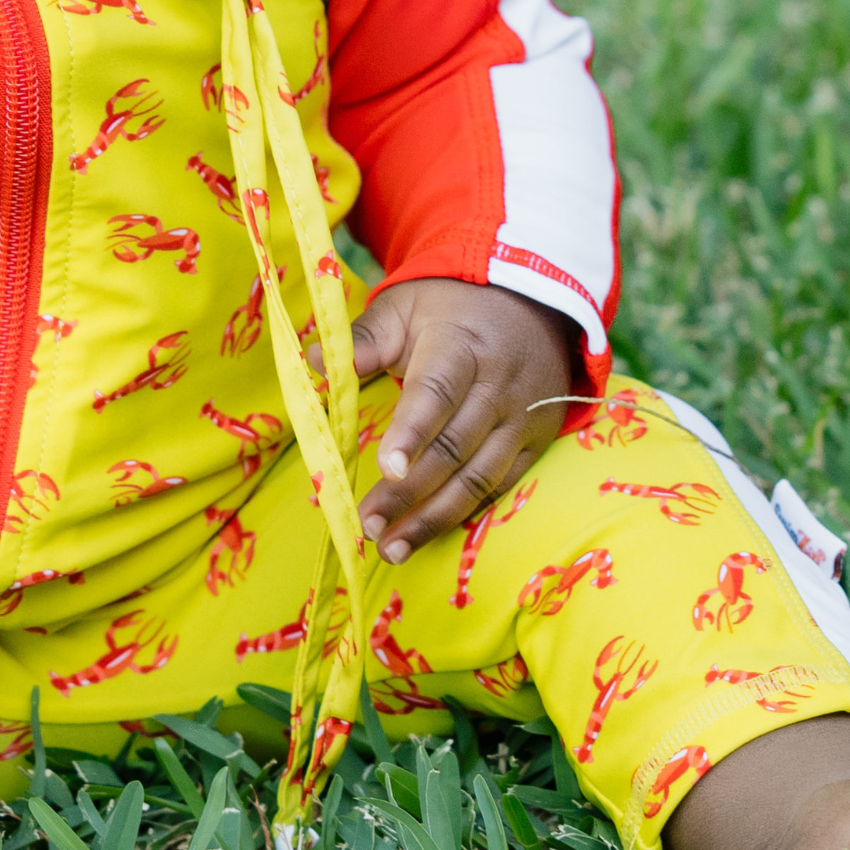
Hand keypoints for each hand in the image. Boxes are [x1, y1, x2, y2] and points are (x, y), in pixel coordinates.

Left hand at [342, 278, 582, 563]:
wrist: (532, 301)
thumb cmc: (453, 307)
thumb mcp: (406, 306)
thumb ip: (365, 338)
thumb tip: (315, 360)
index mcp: (461, 346)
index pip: (436, 392)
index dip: (412, 432)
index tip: (385, 467)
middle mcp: (497, 386)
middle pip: (453, 447)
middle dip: (409, 492)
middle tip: (370, 525)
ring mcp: (521, 417)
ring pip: (478, 476)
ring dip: (434, 517)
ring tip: (393, 547)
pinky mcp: (534, 440)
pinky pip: (500, 485)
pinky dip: (465, 513)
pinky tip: (430, 534)